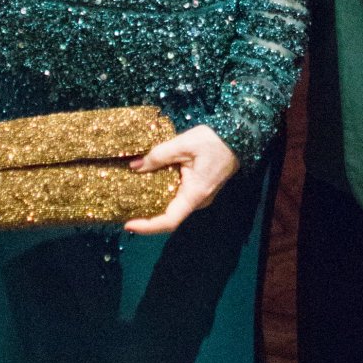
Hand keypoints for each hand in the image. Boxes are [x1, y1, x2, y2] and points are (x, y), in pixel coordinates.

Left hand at [124, 123, 238, 234]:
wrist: (239, 136)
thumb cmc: (214, 141)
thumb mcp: (183, 144)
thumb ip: (158, 155)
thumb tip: (134, 166)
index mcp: (195, 194)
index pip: (169, 221)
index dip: (148, 226)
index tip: (128, 225)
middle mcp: (198, 201)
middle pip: (169, 216)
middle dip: (146, 217)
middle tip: (123, 211)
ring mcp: (200, 196)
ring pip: (174, 207)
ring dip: (154, 205)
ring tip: (132, 199)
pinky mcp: (200, 189)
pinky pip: (178, 197)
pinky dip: (162, 195)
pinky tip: (149, 186)